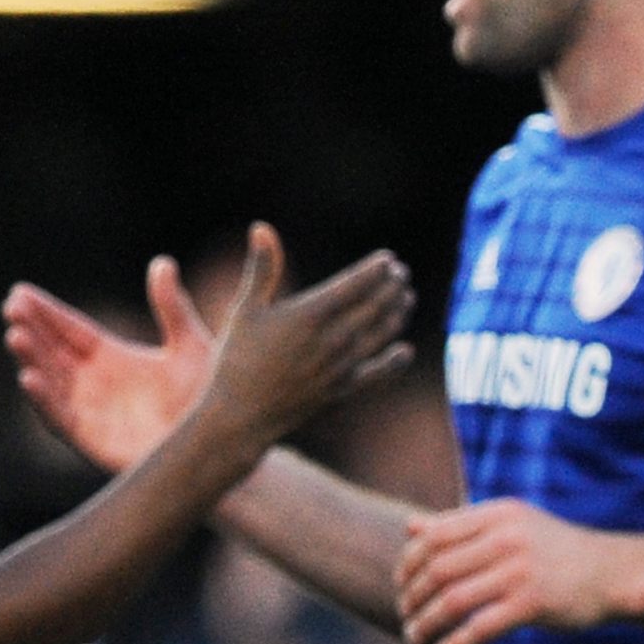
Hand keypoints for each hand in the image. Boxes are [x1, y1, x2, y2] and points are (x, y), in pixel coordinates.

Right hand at [4, 256, 217, 476]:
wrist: (221, 444)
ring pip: (50, 382)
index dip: (45, 312)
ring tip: (16, 336)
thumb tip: (163, 263)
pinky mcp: (93, 441)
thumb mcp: (190, 345)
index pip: (70, 330)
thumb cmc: (210, 398)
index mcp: (112, 357)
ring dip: (32, 361)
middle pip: (52, 351)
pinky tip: (29, 379)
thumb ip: (172, 308)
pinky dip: (44, 402)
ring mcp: (91, 412)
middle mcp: (94, 383)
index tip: (19, 292)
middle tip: (12, 307)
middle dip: (30, 330)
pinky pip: (61, 420)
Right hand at [197, 225, 414, 443]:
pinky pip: (376, 375)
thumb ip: (261, 269)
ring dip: (396, 315)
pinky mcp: (341, 391)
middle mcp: (331, 340)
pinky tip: (405, 351)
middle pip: (373, 307)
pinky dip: (393, 362)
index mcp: (309, 315)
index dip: (375, 270)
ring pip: (379, 336)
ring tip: (407, 298)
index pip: (354, 285)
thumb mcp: (245, 309)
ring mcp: (339, 367)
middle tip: (401, 274)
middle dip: (391, 287)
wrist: (240, 416)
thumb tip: (261, 227)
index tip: (388, 259)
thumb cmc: (236, 359)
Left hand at [397, 498, 625, 643]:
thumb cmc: (558, 551)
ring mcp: (519, 571)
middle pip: (438, 569)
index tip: (401, 585)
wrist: (613, 572)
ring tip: (415, 639)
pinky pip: (480, 627)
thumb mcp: (512, 526)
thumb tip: (411, 528)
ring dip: (426, 623)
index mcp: (497, 514)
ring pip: (453, 600)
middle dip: (413, 597)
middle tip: (405, 617)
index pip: (434, 536)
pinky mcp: (532, 603)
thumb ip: (462, 525)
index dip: (409, 563)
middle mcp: (506, 538)